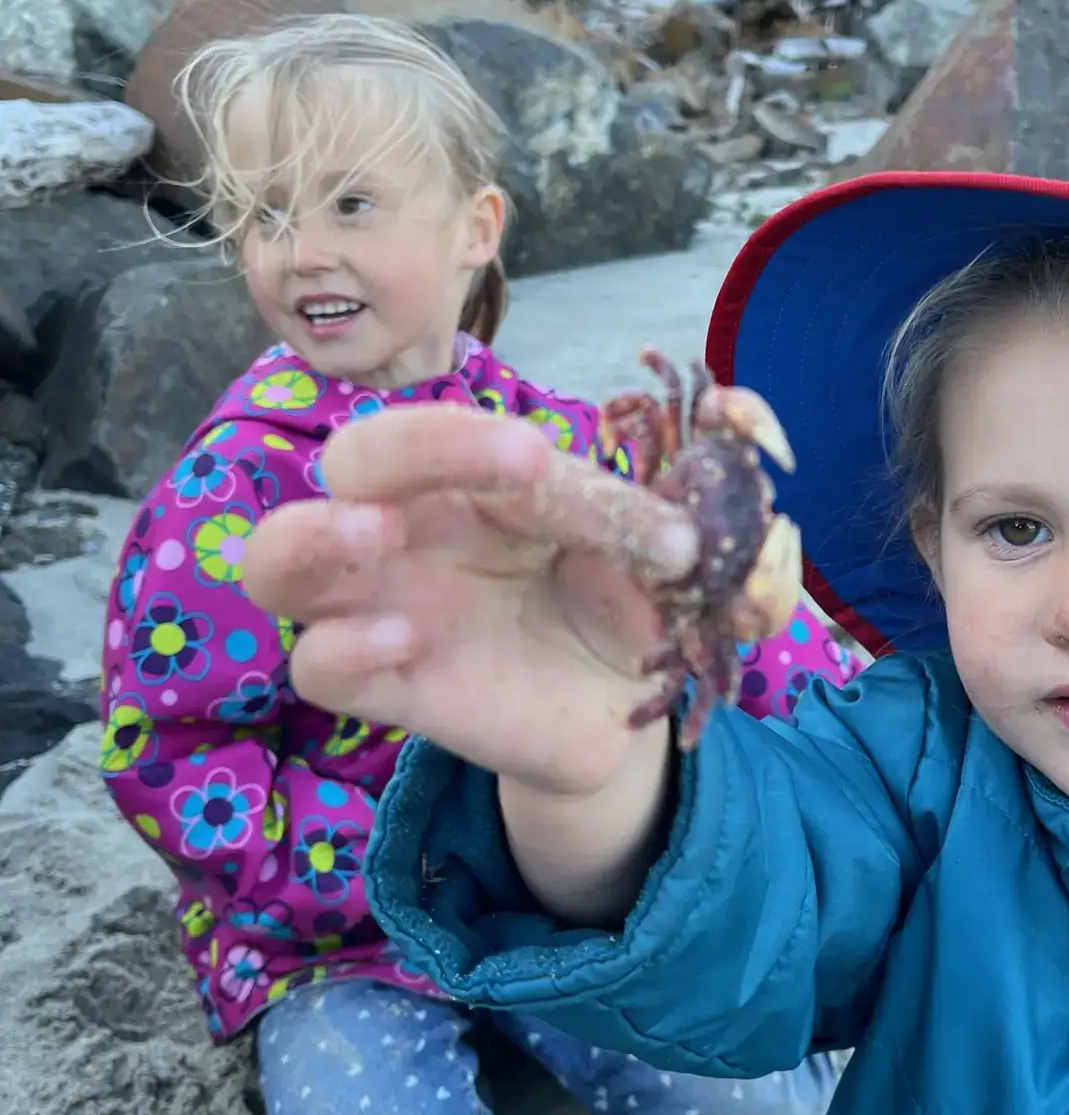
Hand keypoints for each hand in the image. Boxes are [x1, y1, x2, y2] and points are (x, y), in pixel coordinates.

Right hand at [242, 405, 698, 796]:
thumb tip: (744, 413)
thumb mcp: (667, 541)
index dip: (480, 435)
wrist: (631, 701)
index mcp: (472, 473)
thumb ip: (694, 484)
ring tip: (376, 538)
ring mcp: (385, 606)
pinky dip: (342, 649)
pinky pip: (318, 665)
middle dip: (406, 448)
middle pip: (350, 462)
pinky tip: (403, 641)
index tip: (547, 455)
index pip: (451, 433)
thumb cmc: (630, 595)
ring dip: (312, 539)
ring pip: (278, 561)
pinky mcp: (388, 689)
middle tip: (494, 462)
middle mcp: (413, 528)